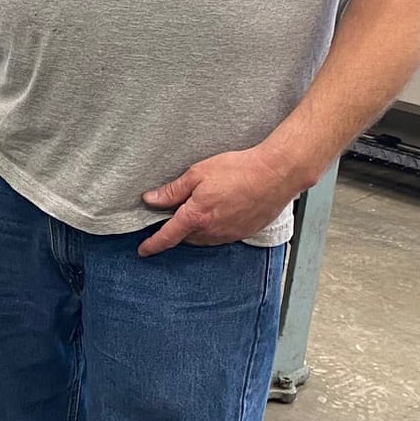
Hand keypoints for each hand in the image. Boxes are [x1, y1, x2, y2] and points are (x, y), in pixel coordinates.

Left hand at [139, 146, 308, 256]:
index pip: (168, 236)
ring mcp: (230, 234)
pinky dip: (213, 230)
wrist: (276, 174)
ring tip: (199, 211)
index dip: (153, 244)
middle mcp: (212, 230)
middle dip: (177, 230)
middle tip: (175, 213)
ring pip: (204, 239)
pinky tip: (218, 214)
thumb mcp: (197, 174)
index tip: (143, 250)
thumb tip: (150, 200)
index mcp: (196, 216)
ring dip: (196, 230)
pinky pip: (221, 237)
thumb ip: (172, 191)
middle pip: (186, 237)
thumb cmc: (238, 170)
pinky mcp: (245, 233)